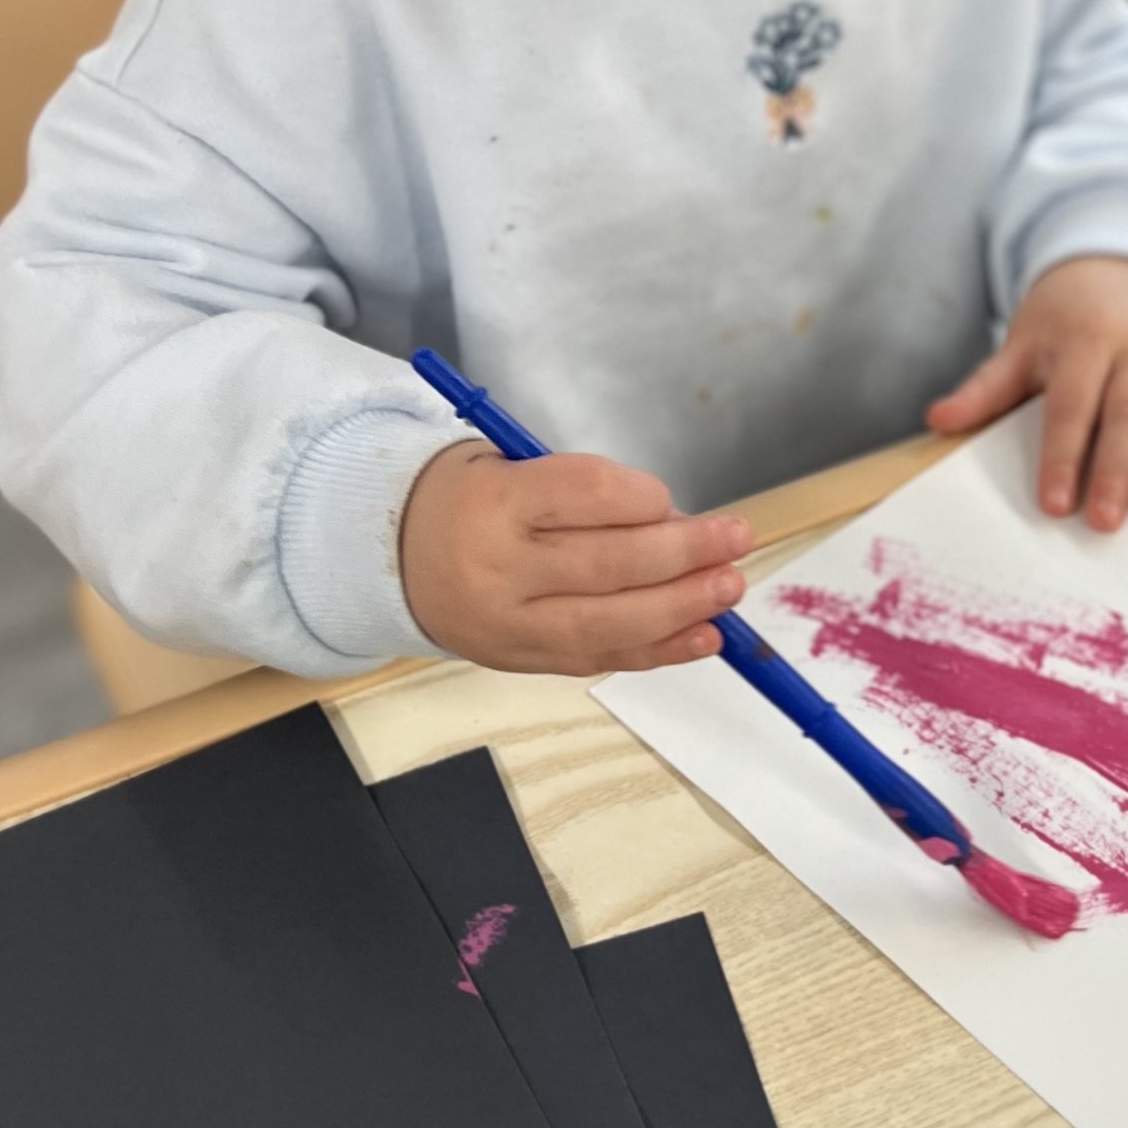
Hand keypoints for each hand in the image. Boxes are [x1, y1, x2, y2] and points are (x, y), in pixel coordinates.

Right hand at [399, 442, 748, 673]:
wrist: (391, 557)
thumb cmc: (471, 498)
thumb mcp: (513, 467)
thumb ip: (587, 494)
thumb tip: (678, 526)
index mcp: (495, 500)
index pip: (590, 495)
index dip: (644, 498)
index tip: (668, 500)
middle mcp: (499, 567)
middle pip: (609, 563)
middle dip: (685, 554)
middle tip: (736, 542)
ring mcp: (510, 624)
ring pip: (610, 621)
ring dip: (683, 607)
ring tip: (730, 589)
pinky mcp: (521, 660)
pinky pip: (600, 657)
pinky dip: (658, 649)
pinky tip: (703, 636)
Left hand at [926, 256, 1127, 530]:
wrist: (1126, 255)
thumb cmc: (1069, 316)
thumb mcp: (1025, 340)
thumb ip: (988, 386)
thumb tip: (938, 420)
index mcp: (1084, 335)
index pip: (1071, 403)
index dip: (1062, 454)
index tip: (1055, 504)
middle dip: (1118, 469)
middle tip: (1107, 522)